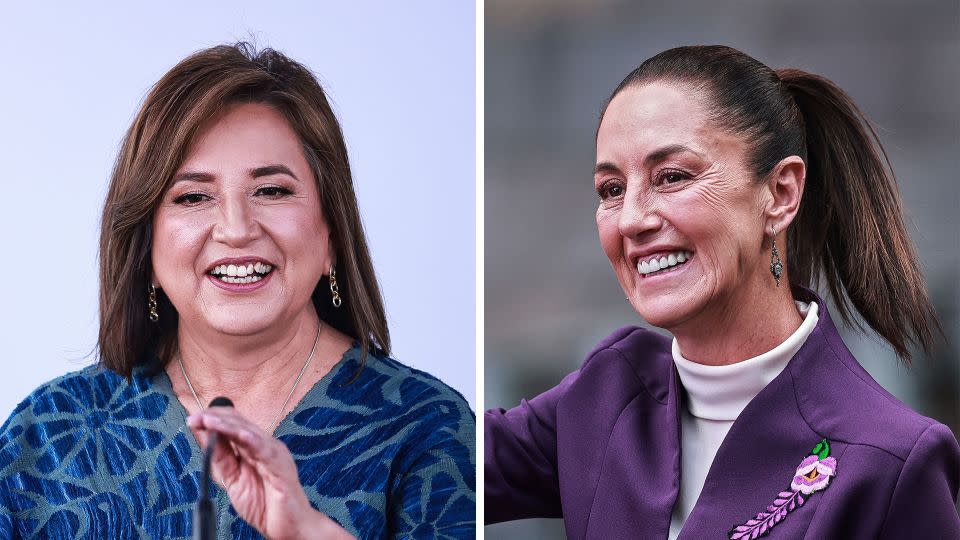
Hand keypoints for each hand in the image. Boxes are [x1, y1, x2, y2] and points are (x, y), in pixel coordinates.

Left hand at [187, 408, 354, 539]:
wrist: (290, 527)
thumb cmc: (266, 505)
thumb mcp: (233, 480)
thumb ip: (221, 460)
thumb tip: (205, 439)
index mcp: (254, 448)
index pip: (233, 424)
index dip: (212, 420)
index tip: (193, 420)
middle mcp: (265, 447)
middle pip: (239, 424)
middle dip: (215, 419)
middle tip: (195, 418)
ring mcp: (274, 456)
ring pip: (250, 434)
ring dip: (227, 426)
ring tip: (209, 421)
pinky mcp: (282, 469)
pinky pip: (266, 453)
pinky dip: (253, 442)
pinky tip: (241, 436)